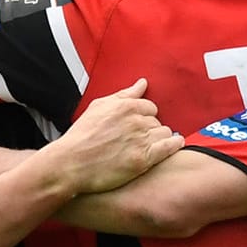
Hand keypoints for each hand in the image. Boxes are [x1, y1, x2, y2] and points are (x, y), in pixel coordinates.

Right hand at [47, 79, 183, 193]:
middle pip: (157, 121)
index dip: (145, 117)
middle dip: (150, 129)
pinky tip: (176, 144)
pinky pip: (169, 147)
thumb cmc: (80, 137)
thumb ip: (124, 95)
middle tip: (138, 139)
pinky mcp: (143, 159)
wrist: (70, 163)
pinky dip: (174, 144)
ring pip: (165, 133)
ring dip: (159, 138)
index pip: (150, 107)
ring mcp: (140, 139)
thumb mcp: (98, 107)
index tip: (138, 126)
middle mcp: (135, 120)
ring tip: (149, 146)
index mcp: (126, 106)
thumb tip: (142, 83)